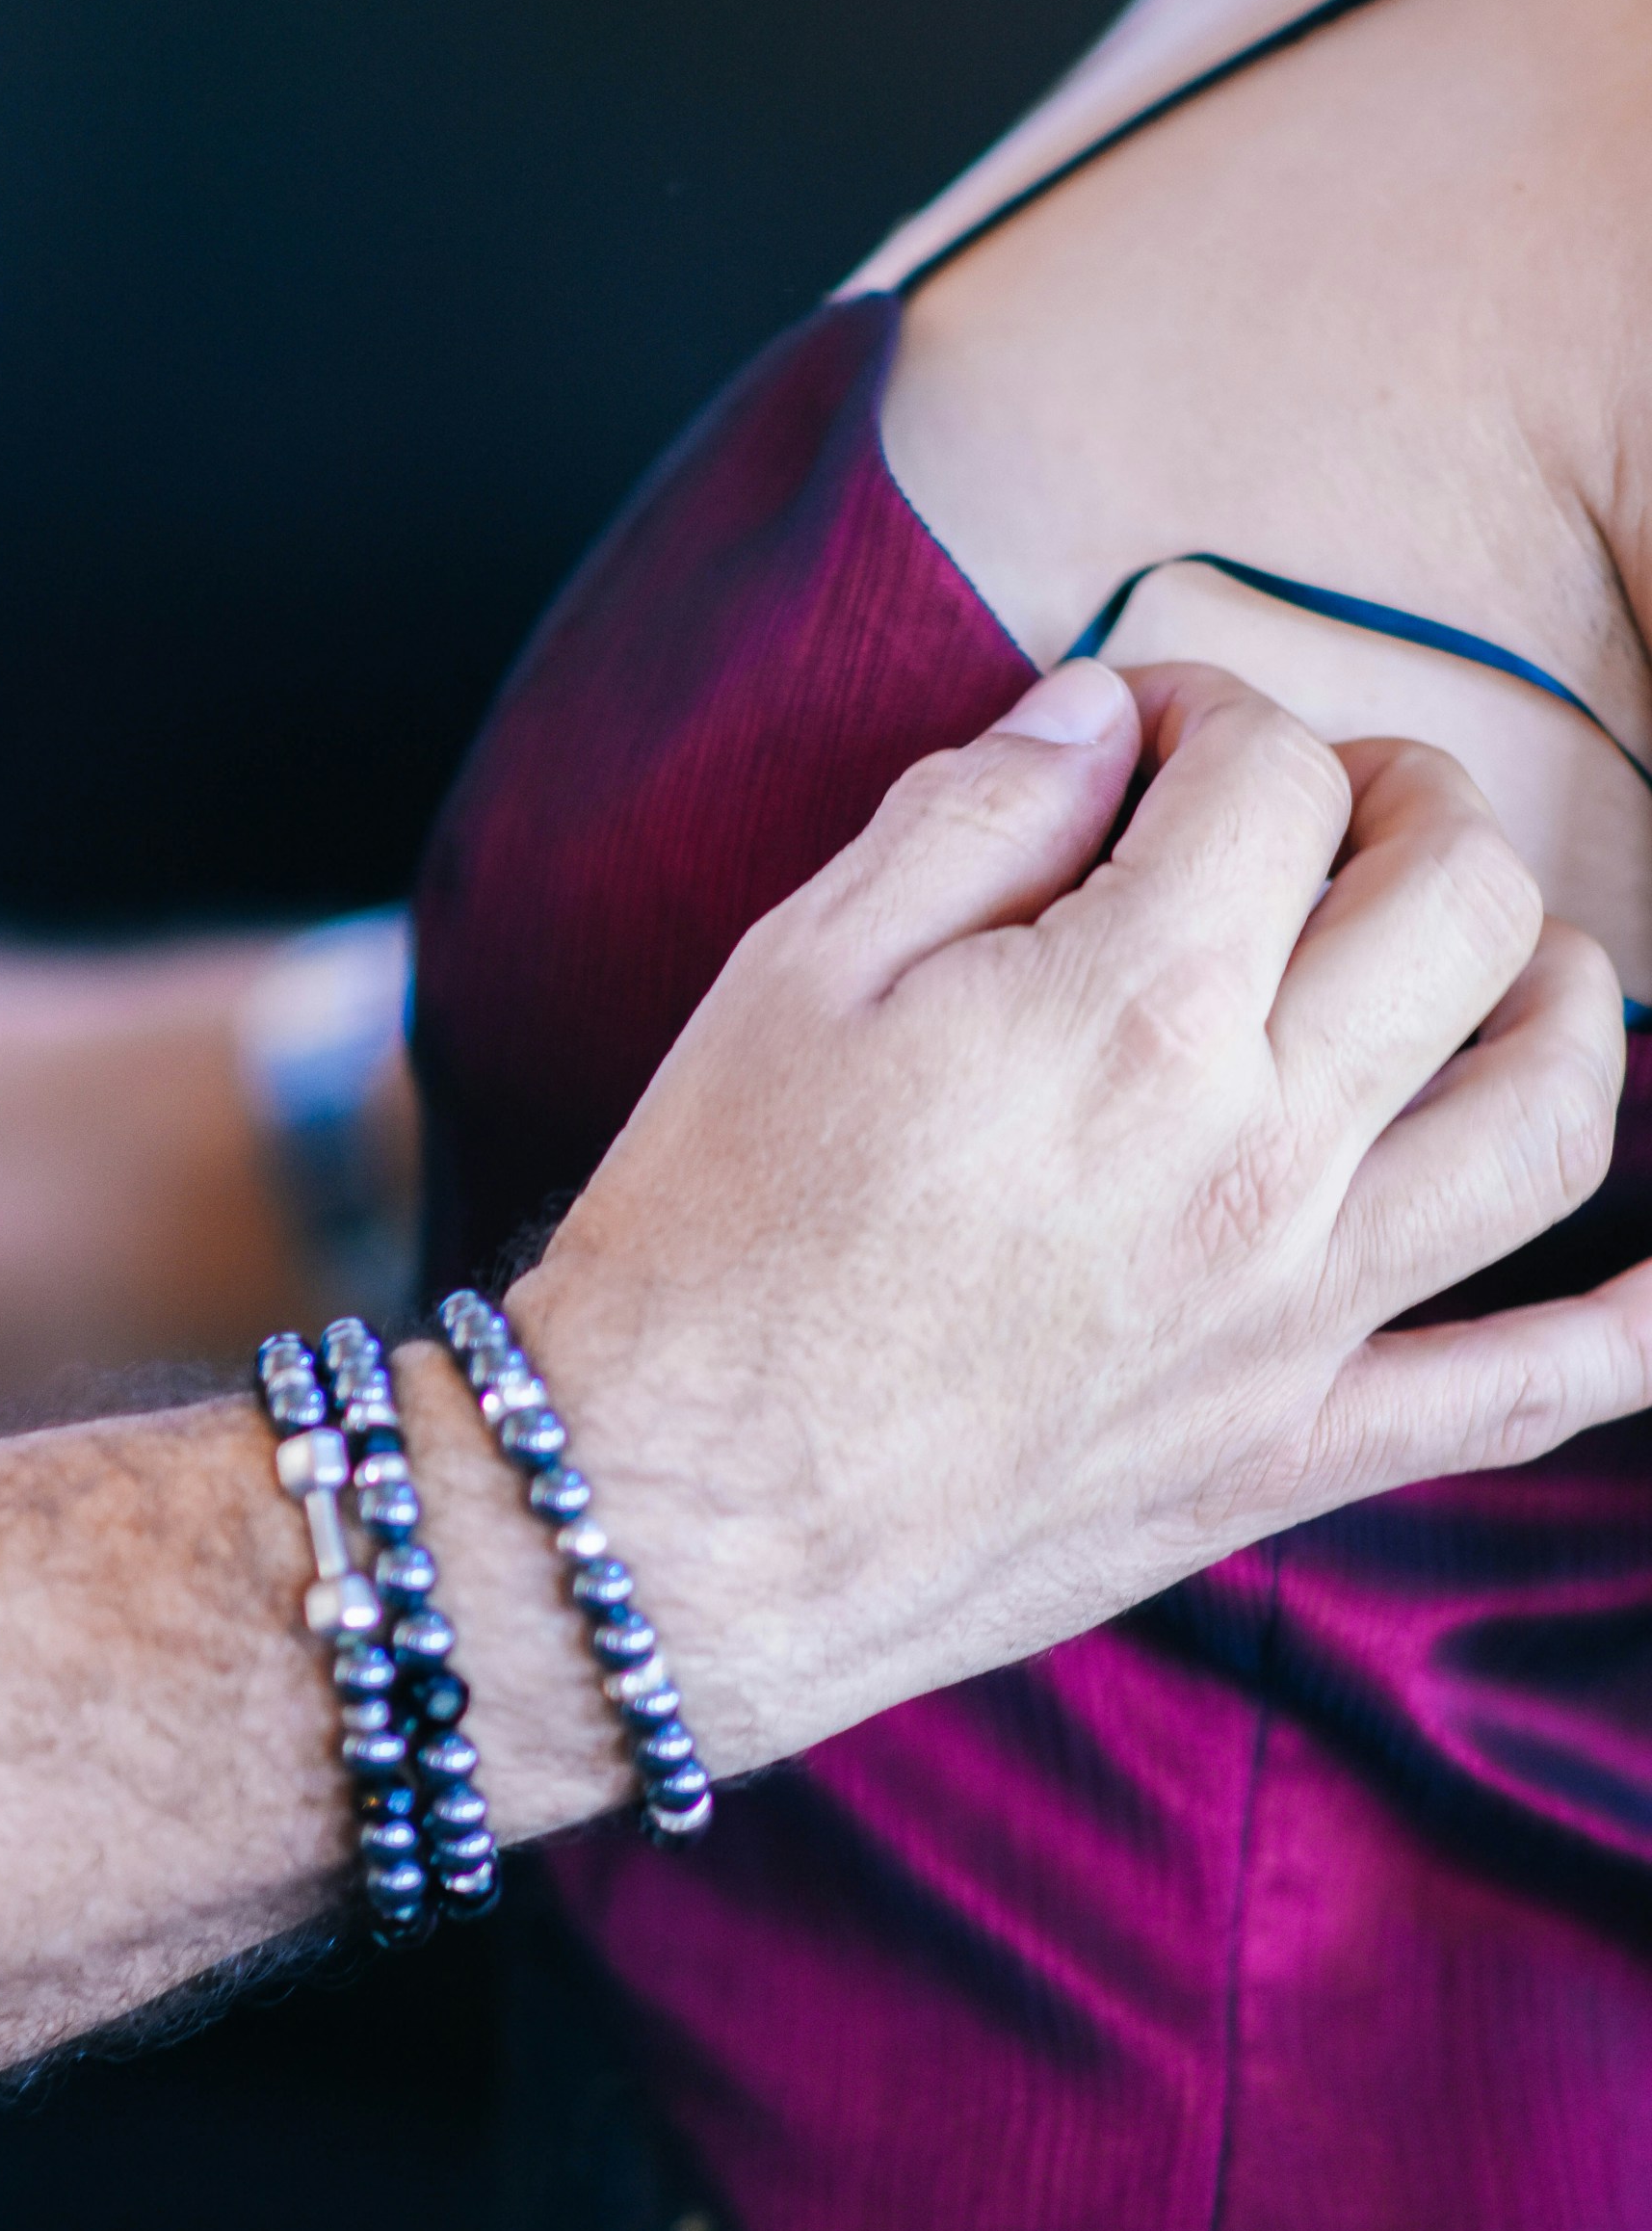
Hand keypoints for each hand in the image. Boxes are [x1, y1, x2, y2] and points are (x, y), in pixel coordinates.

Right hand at [507, 659, 1644, 1779]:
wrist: (674, 1520)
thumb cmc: (711, 1236)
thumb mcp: (794, 974)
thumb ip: (972, 817)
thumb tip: (1098, 716)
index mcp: (1135, 1007)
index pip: (1270, 775)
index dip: (1210, 710)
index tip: (1143, 742)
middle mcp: (1264, 1149)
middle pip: (1461, 899)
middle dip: (1404, 801)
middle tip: (1312, 814)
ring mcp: (1301, 1313)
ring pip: (1551, 1112)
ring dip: (1555, 990)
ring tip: (1486, 957)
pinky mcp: (1295, 1450)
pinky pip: (1529, 1393)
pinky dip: (1634, 1329)